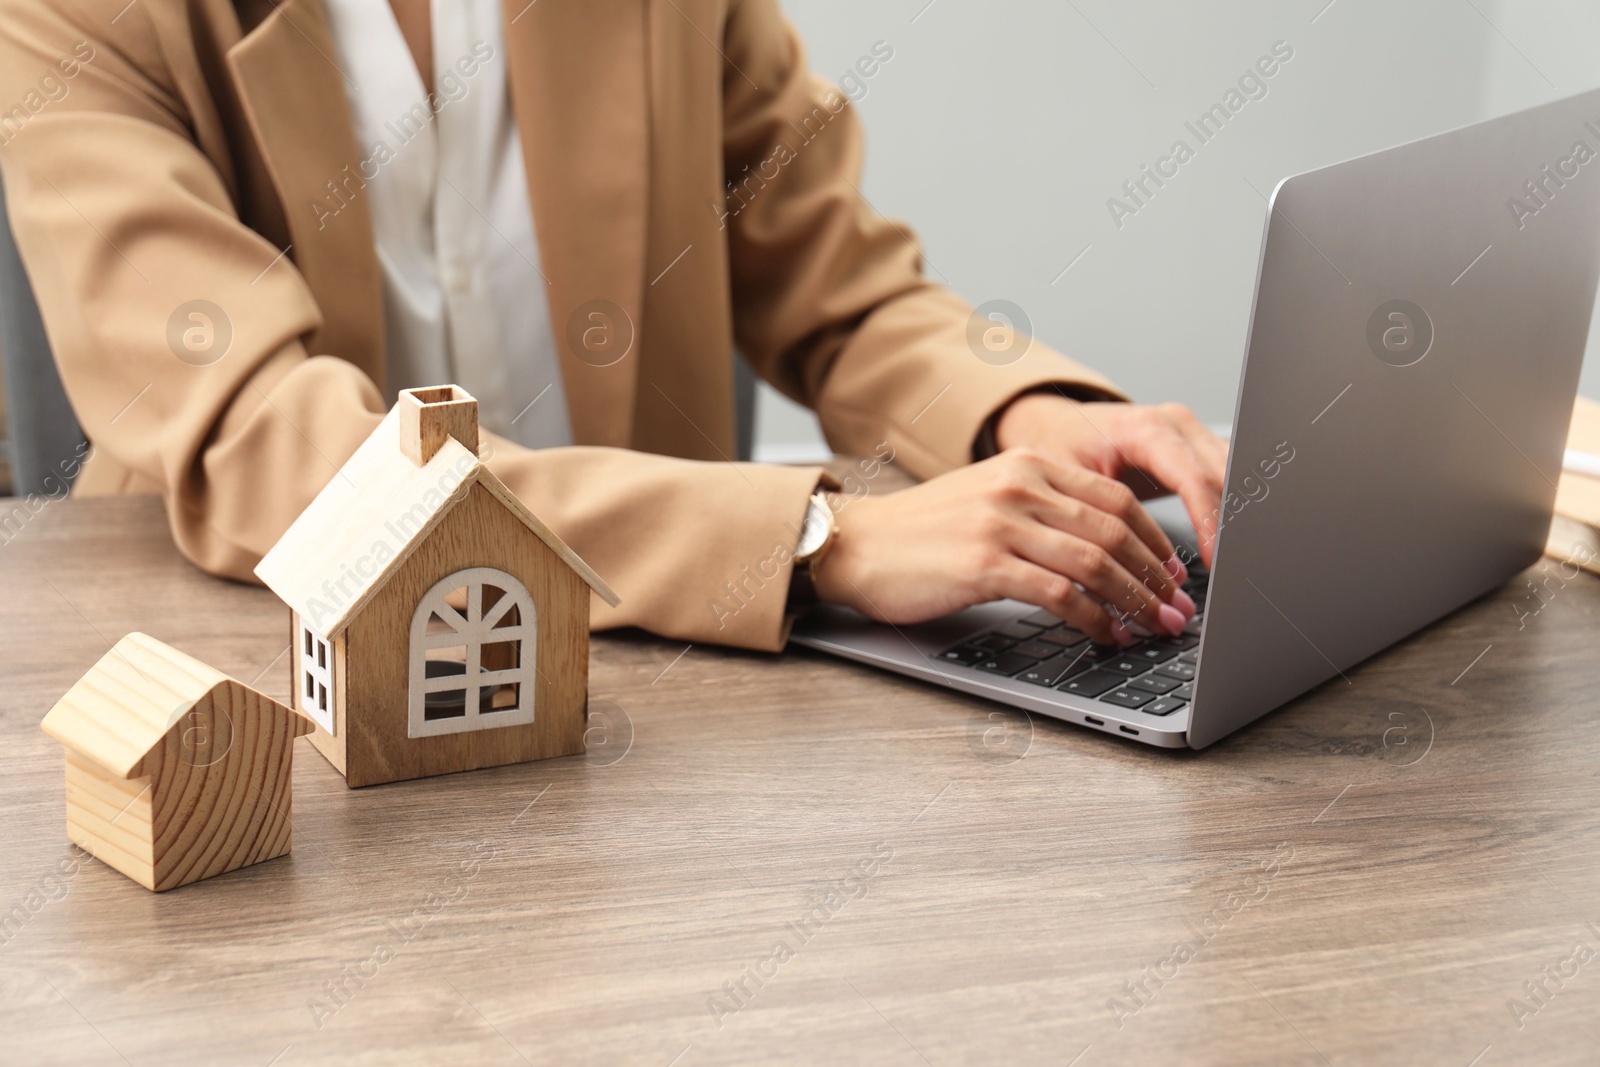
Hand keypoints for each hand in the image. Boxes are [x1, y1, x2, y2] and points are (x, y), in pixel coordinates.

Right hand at [810, 449, 1196, 644]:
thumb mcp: (988, 500)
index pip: (1114, 499)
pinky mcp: (984, 564)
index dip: (1156, 540)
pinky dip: (1094, 620)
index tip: (1175, 574)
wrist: (856, 545)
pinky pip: (1060, 595)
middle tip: (1180, 609)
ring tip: (1156, 627)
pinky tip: (1106, 636)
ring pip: (1096, 563)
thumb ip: (1041, 510)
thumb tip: (1104, 551)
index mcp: (1027, 465)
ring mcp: (1002, 524)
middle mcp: (1020, 486)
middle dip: (1158, 577)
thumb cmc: (922, 534)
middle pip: (1115, 531)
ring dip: (1136, 601)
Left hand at [995, 394, 1227, 565]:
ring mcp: (1193, 436)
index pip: (1194, 477)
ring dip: (1234, 523)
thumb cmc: (1060, 447)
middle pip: (1225, 477)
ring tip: (1229, 568)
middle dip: (1229, 528)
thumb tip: (1113, 568)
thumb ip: (1096, 516)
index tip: (1213, 562)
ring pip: (1236, 478)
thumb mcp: (1068, 480)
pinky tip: (1224, 549)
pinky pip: (1227, 481)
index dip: (1209, 522)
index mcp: (1145, 428)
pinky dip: (1227, 516)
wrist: (1061, 425)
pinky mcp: (1200, 451)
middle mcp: (1177, 426)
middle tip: (1227, 575)